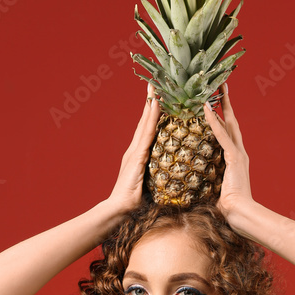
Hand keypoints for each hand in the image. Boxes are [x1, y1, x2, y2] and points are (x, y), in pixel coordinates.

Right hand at [106, 83, 161, 215]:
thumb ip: (158, 182)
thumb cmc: (135, 205)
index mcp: (139, 157)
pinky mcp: (137, 156)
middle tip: (155, 84)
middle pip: (145, 122)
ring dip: (151, 104)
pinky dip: (151, 118)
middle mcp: (135, 150)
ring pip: (146, 123)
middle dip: (150, 103)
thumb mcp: (151, 189)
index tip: (158, 100)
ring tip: (156, 87)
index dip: (152, 116)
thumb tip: (174, 183)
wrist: (120, 210)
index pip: (148, 132)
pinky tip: (156, 105)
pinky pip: (148, 133)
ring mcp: (135, 151)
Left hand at [203, 83, 254, 224]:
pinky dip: (214, 120)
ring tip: (216, 85)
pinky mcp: (234, 158)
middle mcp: (238, 153)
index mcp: (234, 160)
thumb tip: (191, 186)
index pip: (226, 133)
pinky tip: (207, 107)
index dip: (220, 118)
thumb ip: (206, 183)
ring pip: (228, 122)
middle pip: (230, 121)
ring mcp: (238, 154)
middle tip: (219, 84)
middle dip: (225, 102)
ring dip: (221, 104)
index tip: (214, 104)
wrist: (239, 216)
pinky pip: (222, 135)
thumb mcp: (213, 191)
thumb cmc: (227, 211)